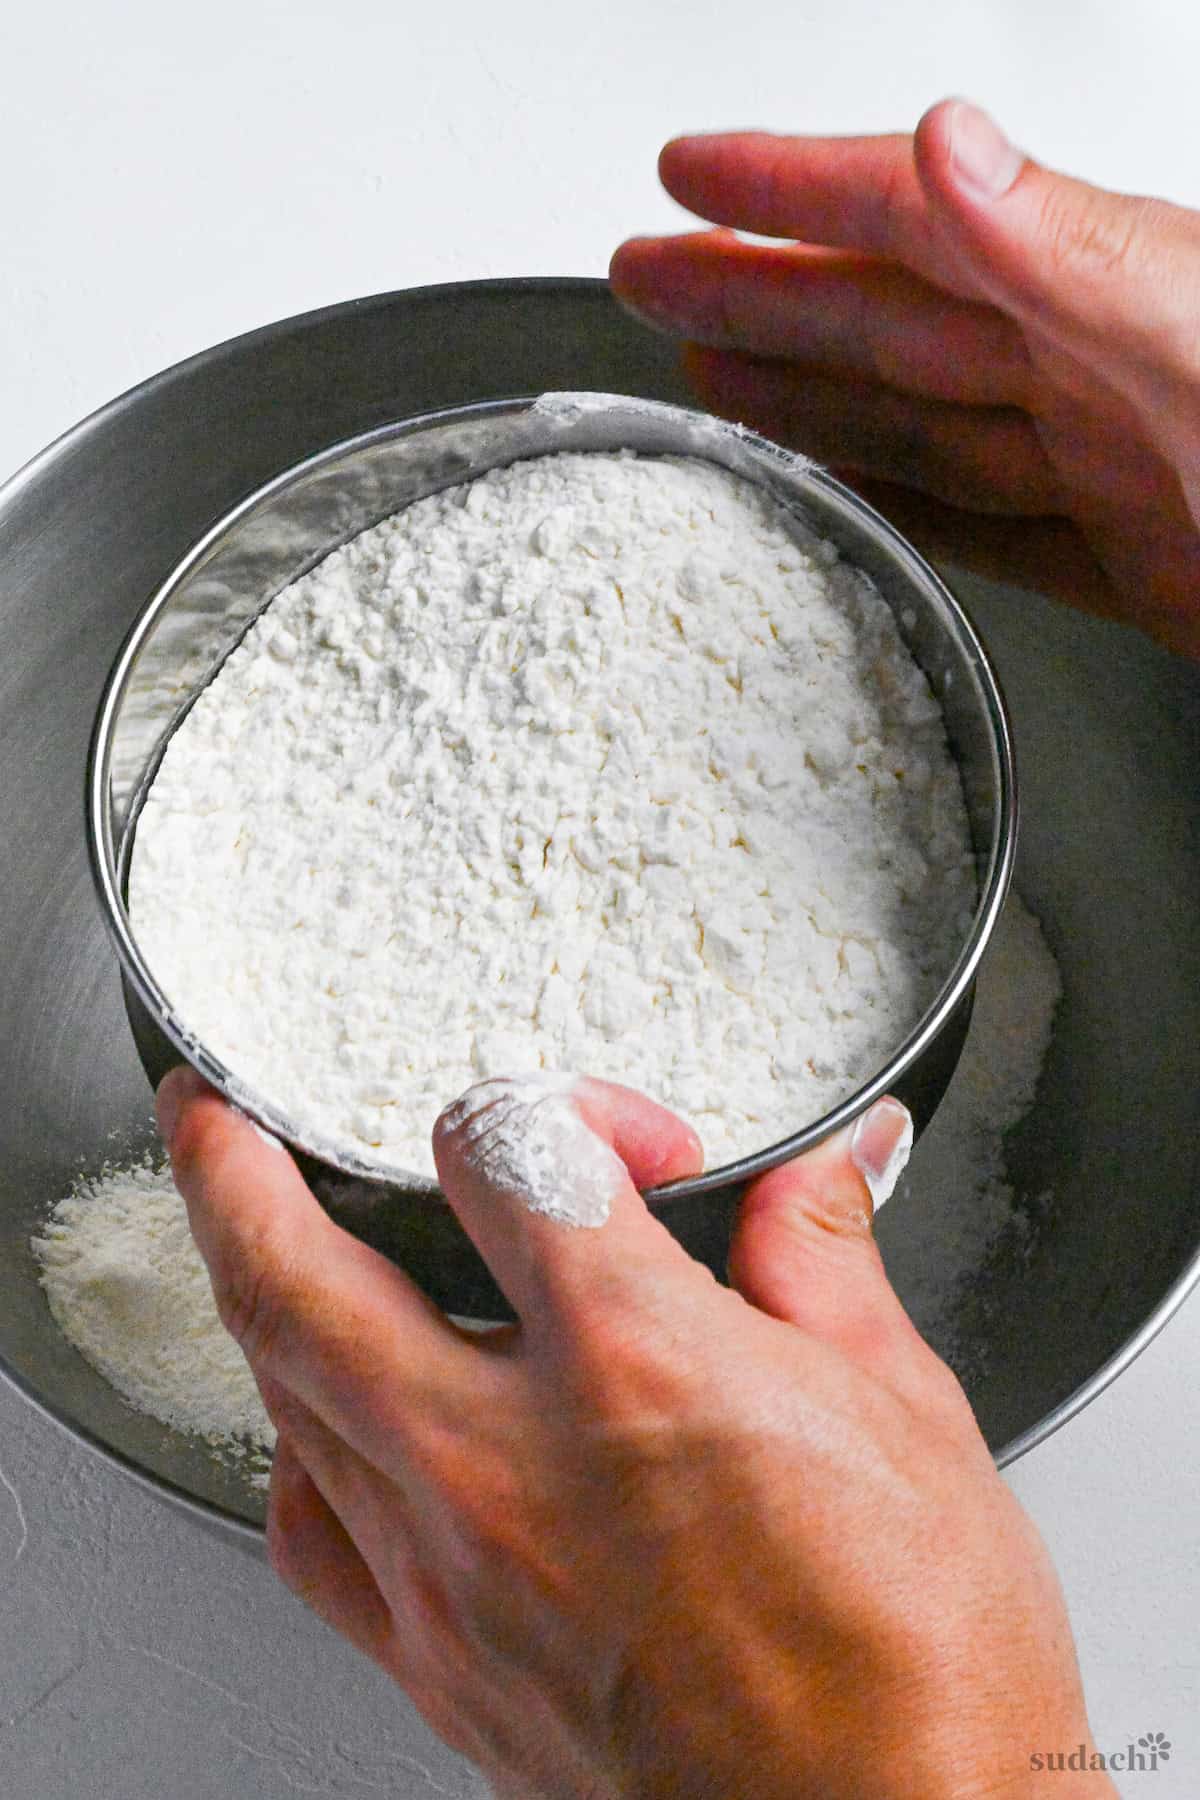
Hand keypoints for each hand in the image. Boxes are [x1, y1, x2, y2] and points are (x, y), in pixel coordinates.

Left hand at [158, 1067, 1109, 1796]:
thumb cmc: (917, 1667)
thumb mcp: (905, 1411)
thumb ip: (822, 1262)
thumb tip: (810, 1180)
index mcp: (637, 1364)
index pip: (508, 1152)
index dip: (560, 1106)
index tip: (621, 1144)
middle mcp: (513, 1460)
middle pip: (299, 1269)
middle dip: (232, 1166)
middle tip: (216, 1117)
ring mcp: (456, 1574)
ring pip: (286, 1392)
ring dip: (256, 1290)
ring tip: (258, 1239)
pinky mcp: (443, 1667)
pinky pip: (313, 1536)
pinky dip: (299, 1450)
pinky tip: (327, 1426)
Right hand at [610, 98, 1199, 659]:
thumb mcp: (1193, 337)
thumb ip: (1065, 249)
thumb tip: (948, 147)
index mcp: (1105, 296)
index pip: (913, 223)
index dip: (790, 190)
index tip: (687, 174)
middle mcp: (1097, 372)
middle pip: (888, 320)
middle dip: (757, 290)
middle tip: (653, 278)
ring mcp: (1110, 469)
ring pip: (921, 424)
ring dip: (808, 395)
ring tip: (710, 376)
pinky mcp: (1130, 564)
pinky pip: (986, 531)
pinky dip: (905, 510)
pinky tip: (847, 495)